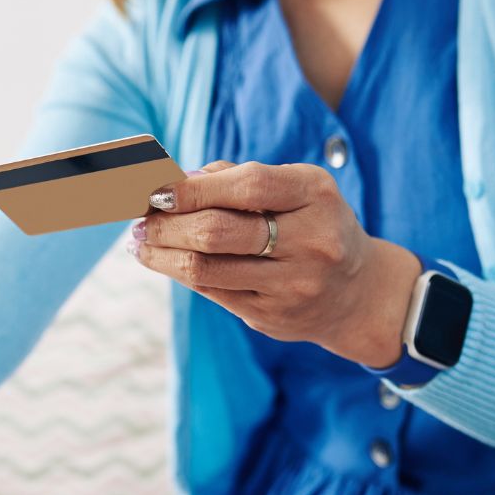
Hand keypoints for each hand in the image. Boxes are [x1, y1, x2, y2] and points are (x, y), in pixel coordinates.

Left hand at [130, 161, 421, 367]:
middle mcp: (310, 241)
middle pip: (218, 231)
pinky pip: (212, 292)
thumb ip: (236, 179)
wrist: (357, 294)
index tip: (155, 190)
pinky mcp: (272, 315)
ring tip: (139, 242)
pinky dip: (178, 273)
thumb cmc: (311, 225)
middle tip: (137, 219)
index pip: (247, 186)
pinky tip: (161, 260)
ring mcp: (292, 283)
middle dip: (166, 224)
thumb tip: (170, 180)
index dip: (194, 188)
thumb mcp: (295, 190)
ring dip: (161, 253)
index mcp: (315, 195)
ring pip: (207, 269)